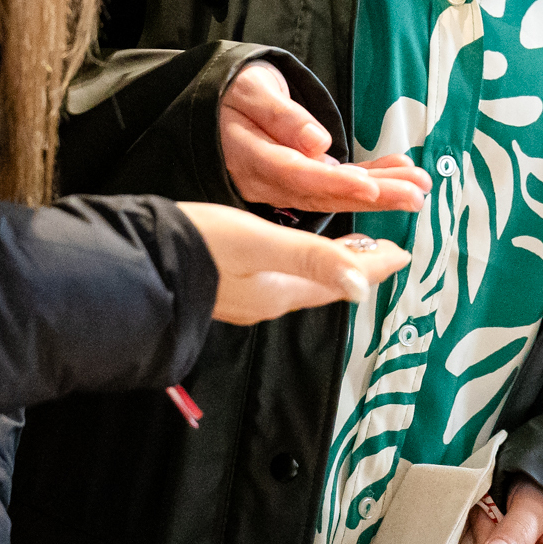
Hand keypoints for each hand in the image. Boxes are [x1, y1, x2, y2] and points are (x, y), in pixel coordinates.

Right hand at [177, 202, 410, 325]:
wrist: (139, 262)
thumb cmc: (197, 245)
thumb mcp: (260, 243)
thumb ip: (312, 260)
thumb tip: (363, 286)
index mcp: (282, 290)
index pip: (343, 277)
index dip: (375, 265)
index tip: (403, 253)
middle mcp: (269, 300)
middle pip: (328, 283)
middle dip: (359, 268)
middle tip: (385, 254)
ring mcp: (247, 298)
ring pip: (305, 284)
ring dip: (332, 268)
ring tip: (350, 256)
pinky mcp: (227, 288)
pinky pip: (281, 281)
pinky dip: (302, 268)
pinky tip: (293, 261)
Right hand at [221, 60, 429, 213]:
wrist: (219, 102)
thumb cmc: (233, 93)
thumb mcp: (250, 92)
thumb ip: (280, 117)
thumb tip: (317, 142)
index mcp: (250, 158)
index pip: (295, 174)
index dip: (335, 185)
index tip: (371, 188)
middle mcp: (267, 181)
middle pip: (322, 193)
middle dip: (372, 196)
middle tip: (414, 195)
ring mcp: (283, 185)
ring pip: (334, 194)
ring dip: (380, 192)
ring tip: (418, 187)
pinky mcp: (299, 180)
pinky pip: (335, 184)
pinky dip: (370, 180)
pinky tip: (400, 174)